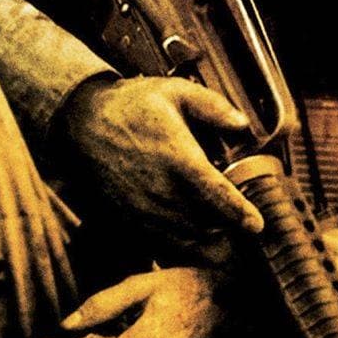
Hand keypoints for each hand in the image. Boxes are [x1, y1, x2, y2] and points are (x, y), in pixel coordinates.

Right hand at [57, 75, 264, 245]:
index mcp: (178, 159)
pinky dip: (180, 246)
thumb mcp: (174, 91)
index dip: (241, 215)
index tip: (256, 225)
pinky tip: (189, 233)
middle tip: (239, 220)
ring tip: (217, 227)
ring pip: (185, 241)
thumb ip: (213, 107)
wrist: (81, 123)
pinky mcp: (128, 220)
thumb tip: (242, 124)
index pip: (217, 196)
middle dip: (227, 226)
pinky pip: (160, 246)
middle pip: (206, 225)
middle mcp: (161, 190)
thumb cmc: (130, 105)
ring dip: (206, 239)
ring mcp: (142, 210)